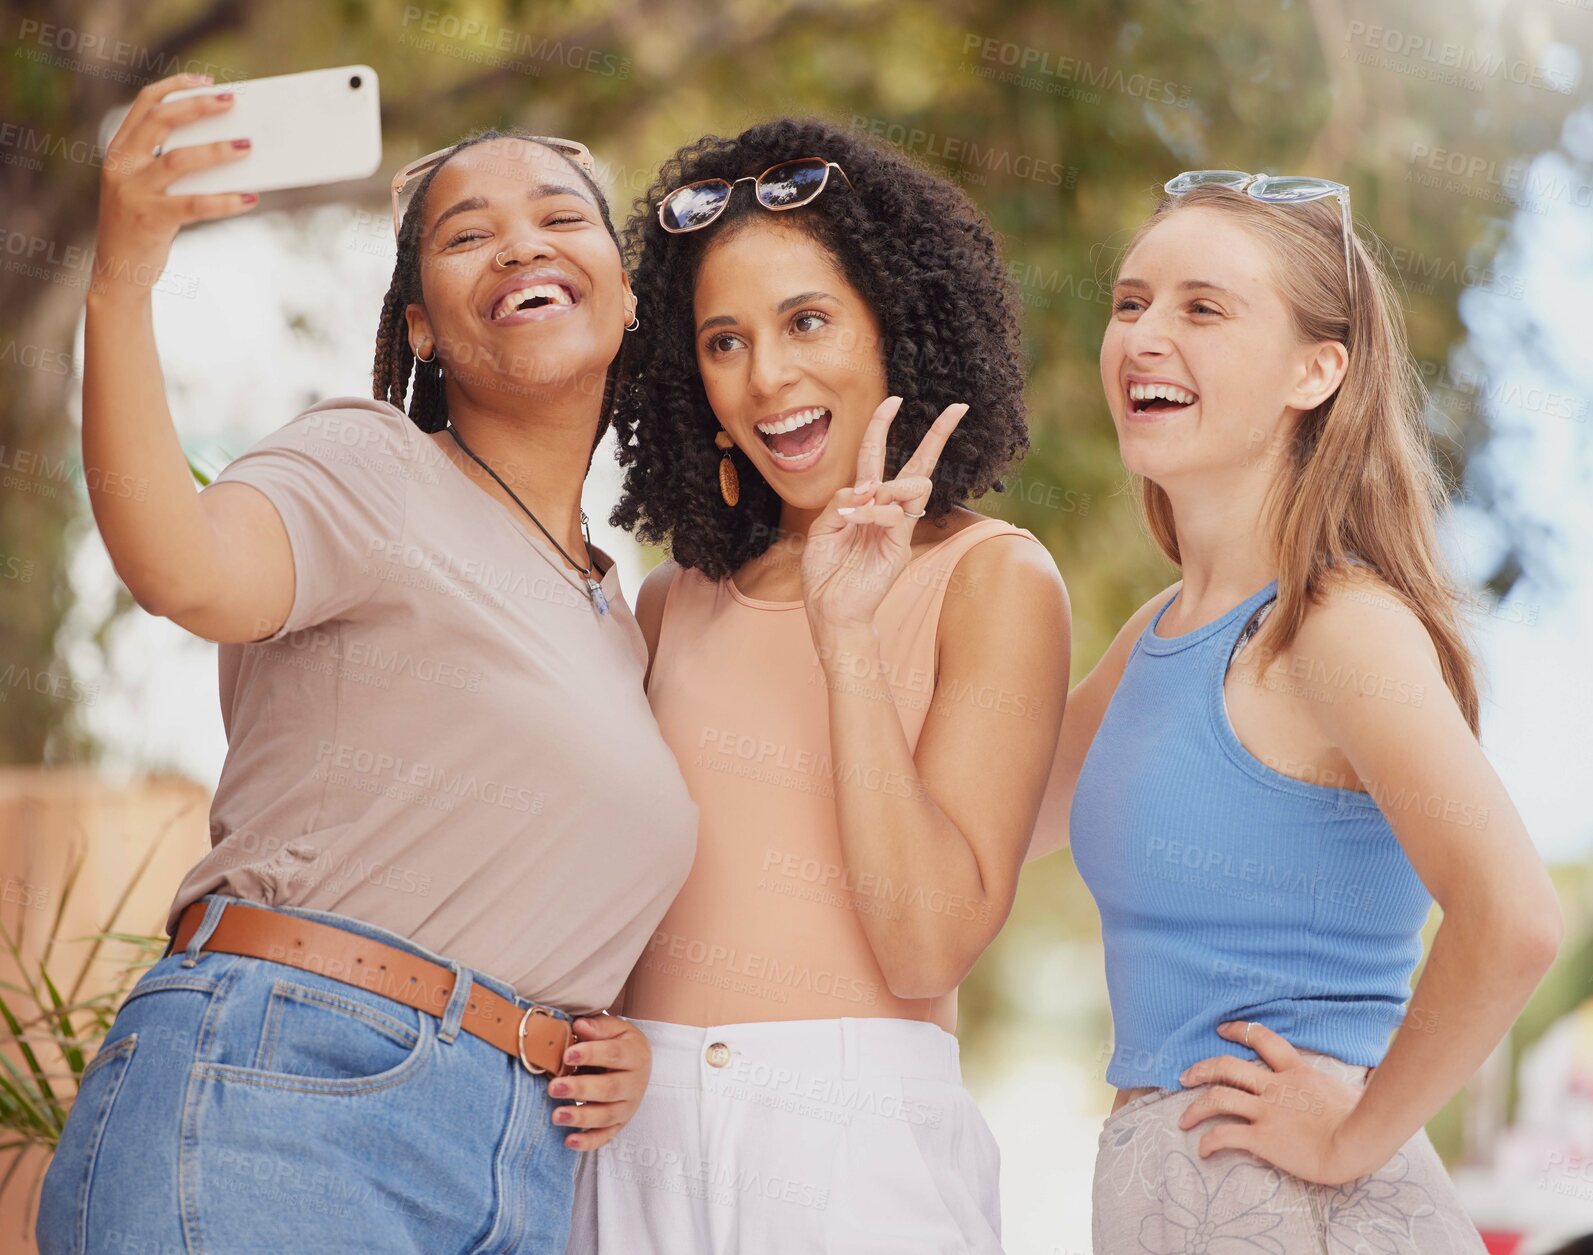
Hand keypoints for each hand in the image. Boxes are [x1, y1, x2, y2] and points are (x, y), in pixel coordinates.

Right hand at [93, 72, 256, 300]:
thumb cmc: (142, 226)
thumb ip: (171, 166)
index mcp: (120, 150)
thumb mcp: (147, 188)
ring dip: (216, 150)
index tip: (206, 81)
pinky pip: (194, 205)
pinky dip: (225, 201)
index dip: (176, 87)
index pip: (145, 103)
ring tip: (247, 146)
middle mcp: (122, 165)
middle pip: (161, 121)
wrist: (117, 273)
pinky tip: (249, 198)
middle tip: (232, 102)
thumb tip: (227, 149)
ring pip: (178, 160)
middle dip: (198, 107)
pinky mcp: (149, 220)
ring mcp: (133, 191)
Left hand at [545, 1014, 651, 1150]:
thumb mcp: (614, 1028)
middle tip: (554, 1087)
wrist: (637, 1062)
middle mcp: (635, 1083)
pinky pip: (606, 1136)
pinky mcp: (620, 1124)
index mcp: (635, 1054)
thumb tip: (579, 1026)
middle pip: (610, 1088)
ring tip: (556, 1115)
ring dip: (581, 1117)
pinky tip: (569, 1141)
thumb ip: (598, 1026)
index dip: (591, 1054)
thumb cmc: (618, 1042)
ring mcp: (628, 1106)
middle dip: (581, 1089)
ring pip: (607, 1115)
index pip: (614, 1054)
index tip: (567, 1054)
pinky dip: (588, 1142)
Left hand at [801, 395, 968, 634]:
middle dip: (938, 435)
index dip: (883, 427)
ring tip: (858, 507)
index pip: (877, 456)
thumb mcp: (820, 530)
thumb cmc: (824, 574)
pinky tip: (853, 522)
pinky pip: (895, 514)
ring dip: (885, 486)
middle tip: (957, 408)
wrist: (830, 611)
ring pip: (913, 485)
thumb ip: (839, 503)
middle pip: (918, 465)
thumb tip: (864, 487)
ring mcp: (897, 528)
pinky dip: (871, 512)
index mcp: (863, 503)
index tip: (895, 399)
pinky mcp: (900, 546)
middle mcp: (885, 510)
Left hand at [1177, 1020, 1382, 1185]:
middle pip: (1227, 1067)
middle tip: (1184, 1076)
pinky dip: (1209, 1141)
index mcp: (1297, 1072)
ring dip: (1194, 1108)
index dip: (1239, 1031)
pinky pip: (1225, 1135)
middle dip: (1201, 1069)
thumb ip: (1336, 1085)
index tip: (1222, 1029)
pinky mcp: (1263, 1138)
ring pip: (1218, 1099)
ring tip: (1183, 1119)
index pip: (1263, 1039)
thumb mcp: (1347, 1090)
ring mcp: (1267, 1111)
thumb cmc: (1364, 1119)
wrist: (1360, 1141)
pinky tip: (1203, 1150)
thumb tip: (1362, 1081)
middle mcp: (1276, 1087)